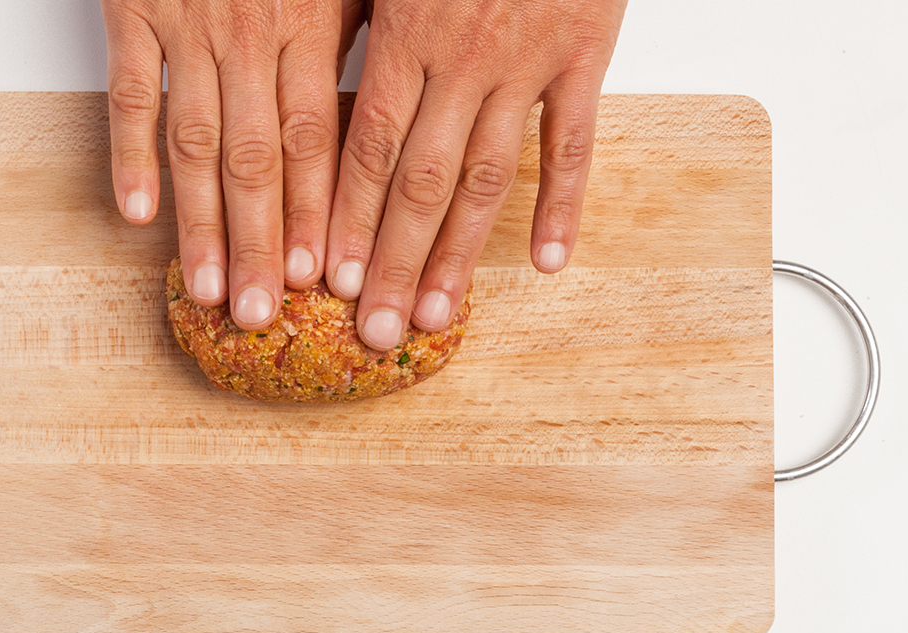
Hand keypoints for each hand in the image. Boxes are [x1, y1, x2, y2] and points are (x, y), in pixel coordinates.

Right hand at [100, 0, 354, 330]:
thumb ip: (364, 29)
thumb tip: (393, 109)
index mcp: (310, 22)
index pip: (319, 138)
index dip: (322, 212)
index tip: (328, 277)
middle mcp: (249, 34)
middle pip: (257, 159)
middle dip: (262, 242)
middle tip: (264, 313)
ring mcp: (187, 26)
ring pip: (195, 141)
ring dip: (201, 223)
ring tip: (210, 289)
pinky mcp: (130, 10)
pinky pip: (129, 93)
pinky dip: (130, 154)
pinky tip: (136, 215)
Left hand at [326, 0, 626, 349]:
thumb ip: (359, 23)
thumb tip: (322, 92)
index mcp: (406, 34)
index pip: (366, 150)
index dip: (345, 221)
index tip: (326, 281)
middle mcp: (462, 60)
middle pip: (419, 183)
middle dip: (390, 261)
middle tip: (371, 327)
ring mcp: (527, 63)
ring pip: (486, 177)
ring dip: (459, 254)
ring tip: (434, 314)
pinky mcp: (585, 55)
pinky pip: (574, 143)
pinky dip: (565, 204)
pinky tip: (550, 260)